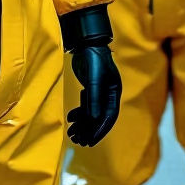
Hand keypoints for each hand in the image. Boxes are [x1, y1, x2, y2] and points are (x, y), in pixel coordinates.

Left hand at [60, 5, 121, 146]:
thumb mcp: (94, 79)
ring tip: (72, 134)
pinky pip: (85, 105)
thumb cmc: (93, 58)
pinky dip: (78, 113)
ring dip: (82, 124)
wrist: (85, 42)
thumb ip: (94, 98)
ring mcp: (99, 91)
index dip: (100, 130)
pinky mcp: (89, 87)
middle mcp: (108, 93)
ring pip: (91, 113)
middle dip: (89, 130)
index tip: (90, 142)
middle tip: (78, 142)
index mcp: (114, 92)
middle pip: (99, 117)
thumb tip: (95, 119)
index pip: (109, 116)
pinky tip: (71, 119)